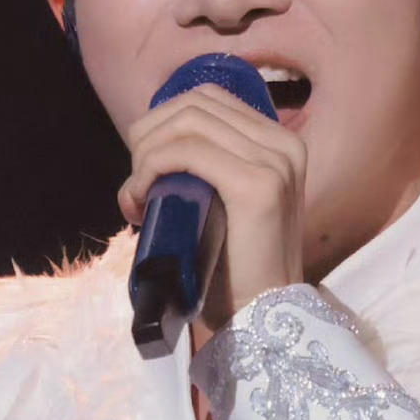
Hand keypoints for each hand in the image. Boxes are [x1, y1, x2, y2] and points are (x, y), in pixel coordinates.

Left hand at [117, 82, 305, 328]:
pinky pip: (188, 152)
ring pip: (188, 122)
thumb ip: (202, 171)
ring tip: (137, 196)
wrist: (262, 320)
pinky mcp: (257, 186)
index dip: (163, 123)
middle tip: (135, 185)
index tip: (144, 168)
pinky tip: (142, 197)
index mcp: (280, 143)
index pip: (209, 100)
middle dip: (149, 136)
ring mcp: (274, 163)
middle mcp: (284, 144)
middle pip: (195, 104)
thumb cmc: (236, 272)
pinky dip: (153, 167)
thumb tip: (145, 154)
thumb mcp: (222, 205)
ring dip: (146, 153)